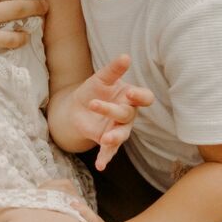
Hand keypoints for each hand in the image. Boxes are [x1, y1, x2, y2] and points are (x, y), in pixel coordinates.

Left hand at [61, 55, 152, 171]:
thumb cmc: (94, 90)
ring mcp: (119, 129)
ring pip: (122, 134)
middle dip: (112, 110)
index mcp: (130, 97)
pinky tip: (100, 165)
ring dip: (114, 137)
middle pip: (127, 115)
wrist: (77, 107)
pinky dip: (105, 158)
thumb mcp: (101, 78)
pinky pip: (109, 151)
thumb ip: (113, 70)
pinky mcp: (107, 141)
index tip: (130, 93)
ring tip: (105, 138)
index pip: (144, 98)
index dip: (140, 97)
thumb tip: (125, 56)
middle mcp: (128, 115)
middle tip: (94, 104)